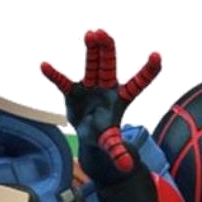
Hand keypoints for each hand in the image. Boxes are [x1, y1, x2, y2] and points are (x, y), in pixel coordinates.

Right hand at [41, 29, 160, 172]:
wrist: (89, 133)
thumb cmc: (104, 135)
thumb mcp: (111, 144)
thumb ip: (118, 152)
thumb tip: (127, 168)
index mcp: (120, 98)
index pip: (137, 84)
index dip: (147, 72)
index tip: (157, 56)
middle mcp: (106, 87)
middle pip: (109, 66)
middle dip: (108, 50)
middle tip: (104, 34)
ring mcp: (90, 86)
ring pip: (92, 65)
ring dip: (91, 51)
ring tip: (91, 34)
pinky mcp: (73, 91)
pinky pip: (63, 82)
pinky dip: (55, 76)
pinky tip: (44, 66)